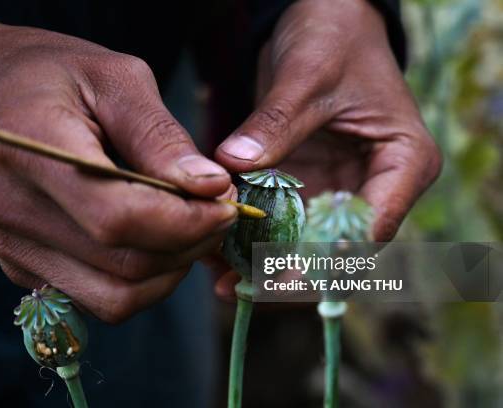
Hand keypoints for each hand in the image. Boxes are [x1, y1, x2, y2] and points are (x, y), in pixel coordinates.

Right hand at [0, 13, 235, 322]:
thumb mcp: (112, 78)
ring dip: (170, 271)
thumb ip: (160, 136)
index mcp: (29, 146)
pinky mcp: (20, 265)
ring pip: (116, 298)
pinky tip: (152, 240)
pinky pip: (96, 298)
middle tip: (218, 210)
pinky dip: (139, 280)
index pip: (118, 218)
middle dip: (191, 245)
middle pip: (125, 266)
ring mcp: (12, 246)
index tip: (225, 202)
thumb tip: (211, 188)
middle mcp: (12, 210)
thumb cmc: (44, 74)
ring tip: (189, 228)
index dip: (186, 221)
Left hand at [212, 0, 441, 298]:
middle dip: (288, 271)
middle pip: (336, 249)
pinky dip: (253, 237)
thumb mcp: (308, 74)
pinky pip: (282, 221)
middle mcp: (376, 186)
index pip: (371, 227)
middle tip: (240, 287)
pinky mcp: (308, 184)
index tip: (277, 271)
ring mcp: (339, 188)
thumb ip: (276, 122)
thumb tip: (233, 166)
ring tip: (222, 280)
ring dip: (265, 262)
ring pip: (305, 243)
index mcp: (403, 163)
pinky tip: (219, 251)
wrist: (324, 20)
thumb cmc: (334, 37)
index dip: (325, 257)